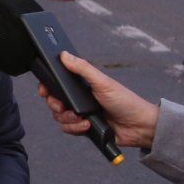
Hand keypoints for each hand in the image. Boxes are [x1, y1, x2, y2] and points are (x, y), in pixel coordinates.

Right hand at [38, 51, 159, 148]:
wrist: (139, 126)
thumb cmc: (125, 100)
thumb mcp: (103, 82)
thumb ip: (82, 68)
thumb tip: (64, 54)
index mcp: (82, 84)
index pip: (58, 83)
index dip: (47, 86)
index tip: (44, 89)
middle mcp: (78, 99)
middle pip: (53, 101)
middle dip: (55, 105)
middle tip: (63, 106)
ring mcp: (80, 114)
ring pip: (59, 117)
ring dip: (68, 119)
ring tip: (83, 118)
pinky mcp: (83, 128)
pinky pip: (68, 129)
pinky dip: (75, 128)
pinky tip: (88, 125)